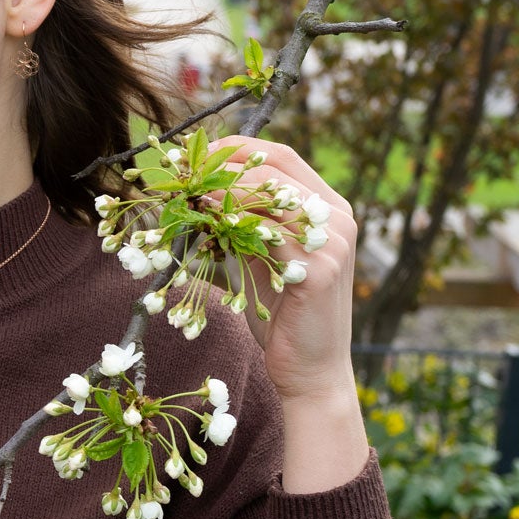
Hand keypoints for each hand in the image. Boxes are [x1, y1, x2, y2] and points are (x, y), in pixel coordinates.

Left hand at [211, 136, 359, 402]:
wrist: (310, 371)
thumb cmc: (282, 316)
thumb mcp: (262, 259)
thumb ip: (245, 225)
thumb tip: (199, 194)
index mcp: (328, 209)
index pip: (282, 157)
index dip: (237, 147)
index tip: (194, 151)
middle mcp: (337, 218)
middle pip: (276, 167)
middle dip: (224, 162)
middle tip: (182, 167)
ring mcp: (332, 243)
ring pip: (270, 195)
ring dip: (222, 188)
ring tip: (185, 190)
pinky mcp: (320, 271)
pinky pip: (268, 233)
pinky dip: (232, 221)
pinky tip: (204, 220)